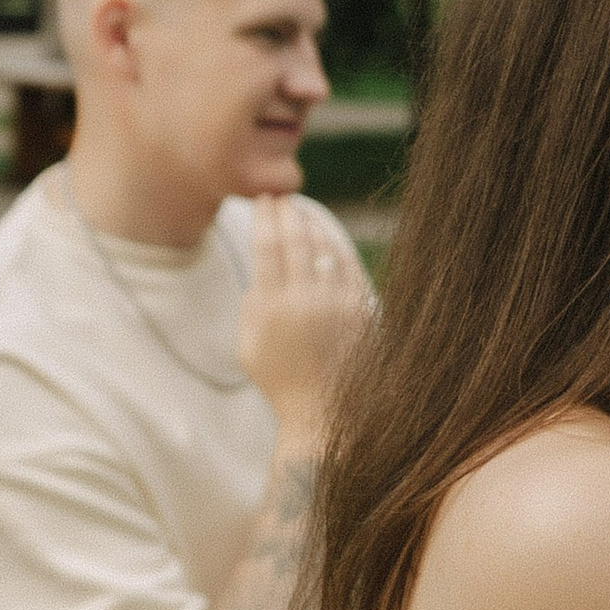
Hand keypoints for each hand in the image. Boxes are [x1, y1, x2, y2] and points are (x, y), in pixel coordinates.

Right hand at [235, 194, 373, 444]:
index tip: (263, 200)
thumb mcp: (248, 346)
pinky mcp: (362, 309)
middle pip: (296, 239)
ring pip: (325, 247)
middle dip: (288, 212)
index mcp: (272, 307)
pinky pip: (349, 266)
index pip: (268, 246)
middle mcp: (306, 300)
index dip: (265, 218)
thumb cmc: (279, 380)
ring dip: (313, 224)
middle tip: (282, 197)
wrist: (324, 411)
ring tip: (303, 212)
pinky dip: (337, 247)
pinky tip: (328, 238)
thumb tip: (263, 269)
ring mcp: (338, 303)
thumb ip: (251, 304)